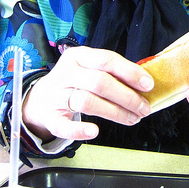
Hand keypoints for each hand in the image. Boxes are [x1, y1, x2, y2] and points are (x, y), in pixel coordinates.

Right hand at [22, 47, 153, 142]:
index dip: (130, 72)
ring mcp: (56, 94)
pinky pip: (63, 125)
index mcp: (78, 56)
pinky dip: (79, 130)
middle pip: (100, 82)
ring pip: (87, 102)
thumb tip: (144, 83)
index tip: (148, 85)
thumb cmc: (74, 81)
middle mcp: (66, 72)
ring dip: (115, 112)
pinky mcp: (50, 116)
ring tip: (132, 118)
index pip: (107, 60)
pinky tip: (94, 131)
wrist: (40, 98)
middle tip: (144, 108)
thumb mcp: (89, 68)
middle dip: (127, 96)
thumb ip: (112, 73)